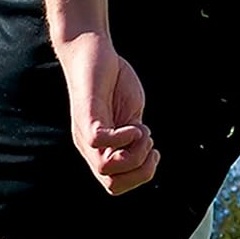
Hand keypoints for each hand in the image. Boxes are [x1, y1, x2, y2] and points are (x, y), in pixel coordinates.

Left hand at [55, 33, 158, 195]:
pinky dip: (123, 137)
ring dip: (135, 154)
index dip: (140, 177)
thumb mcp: (129, 116)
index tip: (153, 152)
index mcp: (101, 150)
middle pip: (112, 185)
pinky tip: (133, 123)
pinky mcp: (87, 114)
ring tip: (141, 130)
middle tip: (149, 144)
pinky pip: (99, 141)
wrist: (92, 52)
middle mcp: (90, 146)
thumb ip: (136, 139)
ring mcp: (86, 132)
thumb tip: (146, 157)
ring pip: (106, 168)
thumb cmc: (112, 83)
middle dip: (141, 171)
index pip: (115, 186)